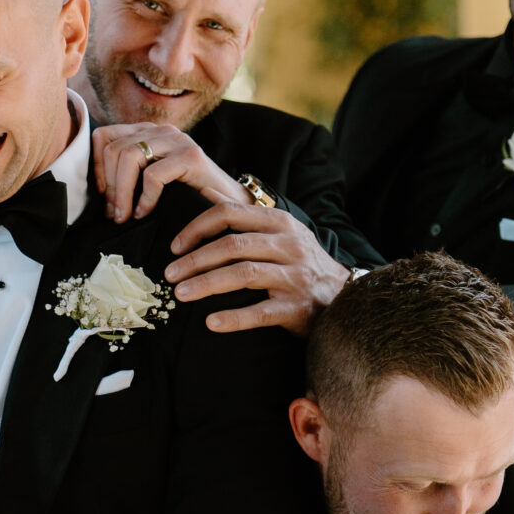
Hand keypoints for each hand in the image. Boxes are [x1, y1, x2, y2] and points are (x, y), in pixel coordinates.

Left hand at [93, 121, 245, 225]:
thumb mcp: (152, 179)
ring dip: (122, 192)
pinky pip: (154, 174)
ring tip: (125, 215)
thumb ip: (129, 174)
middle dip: (110, 185)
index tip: (102, 195)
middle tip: (114, 214)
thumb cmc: (188, 196)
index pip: (104, 136)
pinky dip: (145, 197)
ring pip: (130, 157)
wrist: (231, 203)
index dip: (96, 167)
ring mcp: (178, 140)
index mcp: (148, 132)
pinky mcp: (192, 157)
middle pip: (115, 149)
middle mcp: (162, 131)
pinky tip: (146, 212)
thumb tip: (96, 191)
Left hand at [165, 202, 350, 334]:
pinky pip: (260, 312)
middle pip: (233, 245)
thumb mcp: (279, 231)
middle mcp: (289, 245)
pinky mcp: (297, 307)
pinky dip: (233, 318)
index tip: (175, 246)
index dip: (197, 228)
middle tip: (170, 275)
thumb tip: (206, 190)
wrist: (343, 295)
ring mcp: (294, 276)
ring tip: (181, 295)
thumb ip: (244, 213)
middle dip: (196, 259)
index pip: (231, 213)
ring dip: (206, 284)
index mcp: (280, 223)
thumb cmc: (301, 262)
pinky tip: (211, 323)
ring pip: (243, 275)